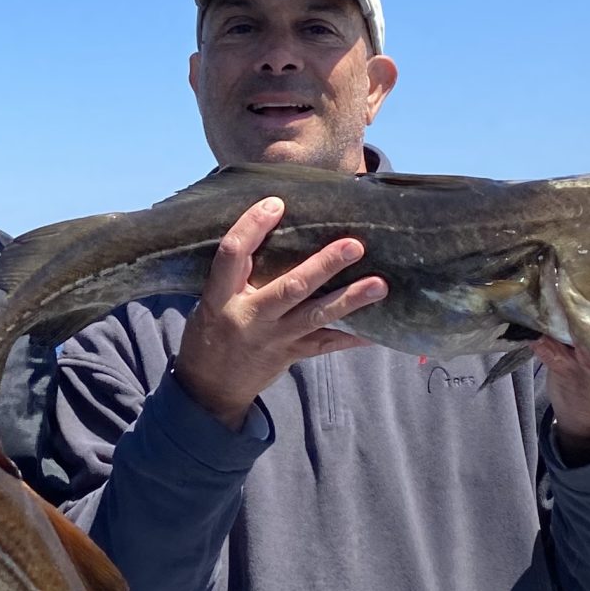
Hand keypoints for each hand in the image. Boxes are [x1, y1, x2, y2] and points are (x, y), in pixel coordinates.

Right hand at [172, 196, 388, 430]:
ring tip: (379, 285)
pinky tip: (378, 330)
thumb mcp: (213, 298)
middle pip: (290, 288)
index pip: (233, 254)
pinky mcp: (290, 355)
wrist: (210, 387)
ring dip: (349, 299)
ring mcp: (273, 339)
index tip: (276, 203)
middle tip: (354, 245)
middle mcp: (250, 317)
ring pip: (315, 316)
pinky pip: (326, 344)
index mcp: (221, 296)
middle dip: (324, 266)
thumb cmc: (212, 330)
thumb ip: (239, 271)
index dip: (252, 227)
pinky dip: (352, 337)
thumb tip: (276, 227)